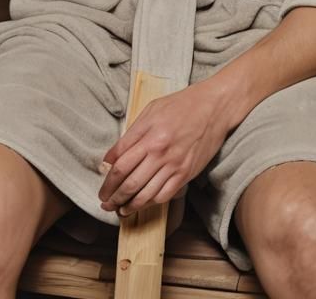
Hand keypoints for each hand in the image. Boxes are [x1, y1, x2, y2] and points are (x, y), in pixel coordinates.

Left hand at [98, 77, 233, 217]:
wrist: (213, 107)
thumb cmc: (181, 105)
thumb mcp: (150, 111)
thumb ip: (130, 136)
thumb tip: (110, 158)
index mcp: (148, 135)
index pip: (120, 165)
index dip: (107, 181)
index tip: (102, 188)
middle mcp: (160, 152)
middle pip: (129, 183)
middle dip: (113, 197)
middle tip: (105, 204)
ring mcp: (174, 165)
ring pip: (146, 194)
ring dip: (129, 205)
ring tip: (119, 210)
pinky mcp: (186, 173)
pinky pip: (164, 195)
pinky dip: (150, 203)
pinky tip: (142, 205)